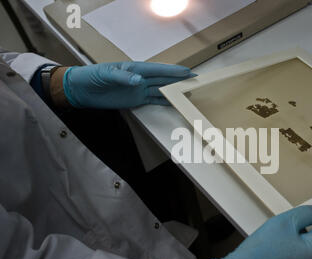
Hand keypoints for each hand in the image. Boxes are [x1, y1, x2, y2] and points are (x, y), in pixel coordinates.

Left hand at [62, 62, 194, 108]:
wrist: (82, 90)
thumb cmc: (92, 77)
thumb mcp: (105, 75)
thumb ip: (122, 78)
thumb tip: (139, 80)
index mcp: (134, 69)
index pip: (157, 70)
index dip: (172, 71)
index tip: (186, 72)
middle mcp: (140, 79)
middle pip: (163, 79)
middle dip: (178, 79)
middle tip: (195, 80)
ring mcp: (139, 89)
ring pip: (161, 90)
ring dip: (174, 90)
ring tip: (188, 91)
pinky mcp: (136, 100)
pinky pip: (154, 100)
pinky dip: (164, 101)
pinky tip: (174, 101)